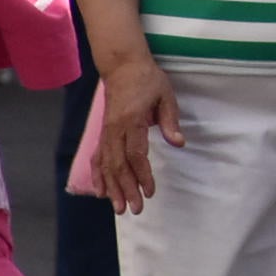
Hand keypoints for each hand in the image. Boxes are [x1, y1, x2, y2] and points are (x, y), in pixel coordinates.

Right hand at [96, 54, 184, 213]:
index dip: (142, 175)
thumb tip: (178, 143)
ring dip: (113, 188)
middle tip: (135, 209)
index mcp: (132, 120)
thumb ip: (170, 120)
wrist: (122, 66)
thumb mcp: (165, 96)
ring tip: (119, 209)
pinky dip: (98, 175)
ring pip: (107, 165)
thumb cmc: (148, 80)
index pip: (136, 154)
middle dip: (127, 189)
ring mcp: (106, 132)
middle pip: (119, 165)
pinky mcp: (103, 133)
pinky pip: (97, 157)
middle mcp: (115, 129)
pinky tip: (102, 192)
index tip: (150, 191)